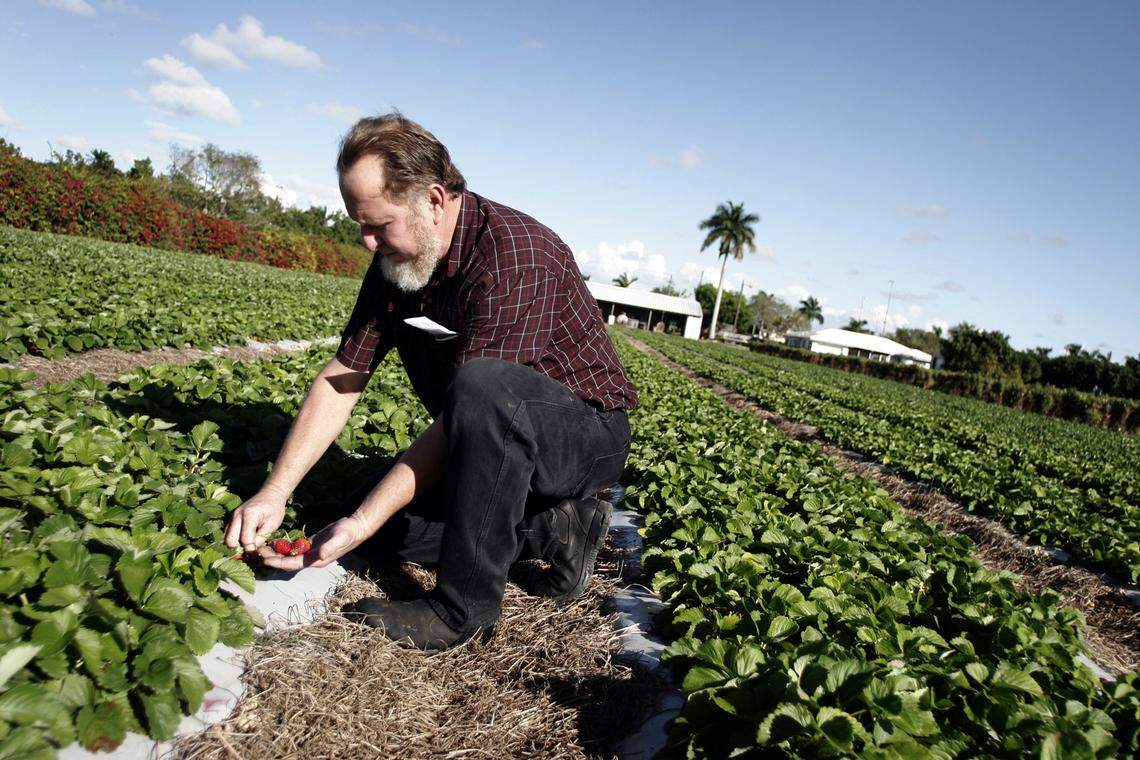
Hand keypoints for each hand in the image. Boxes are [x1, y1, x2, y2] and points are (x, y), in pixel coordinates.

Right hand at [224, 489, 286, 552]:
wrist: (271, 493)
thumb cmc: (274, 508)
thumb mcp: (272, 524)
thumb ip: (261, 538)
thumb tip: (253, 551)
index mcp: (248, 516)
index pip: (245, 539)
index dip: (250, 550)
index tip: (257, 555)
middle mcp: (237, 515)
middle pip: (230, 540)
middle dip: (239, 548)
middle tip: (251, 550)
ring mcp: (233, 516)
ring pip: (227, 537)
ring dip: (236, 543)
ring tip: (249, 544)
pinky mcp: (232, 517)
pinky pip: (229, 532)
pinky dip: (235, 538)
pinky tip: (246, 538)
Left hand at [258, 514, 373, 570]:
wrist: (356, 528)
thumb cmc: (348, 532)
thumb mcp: (340, 538)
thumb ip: (330, 547)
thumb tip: (320, 555)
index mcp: (317, 560)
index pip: (293, 564)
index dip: (279, 563)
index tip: (266, 560)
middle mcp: (312, 559)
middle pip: (288, 562)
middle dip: (273, 559)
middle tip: (258, 553)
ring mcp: (311, 553)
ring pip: (289, 556)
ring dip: (276, 554)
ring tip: (262, 548)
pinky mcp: (311, 546)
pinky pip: (294, 550)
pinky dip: (284, 548)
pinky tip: (275, 543)